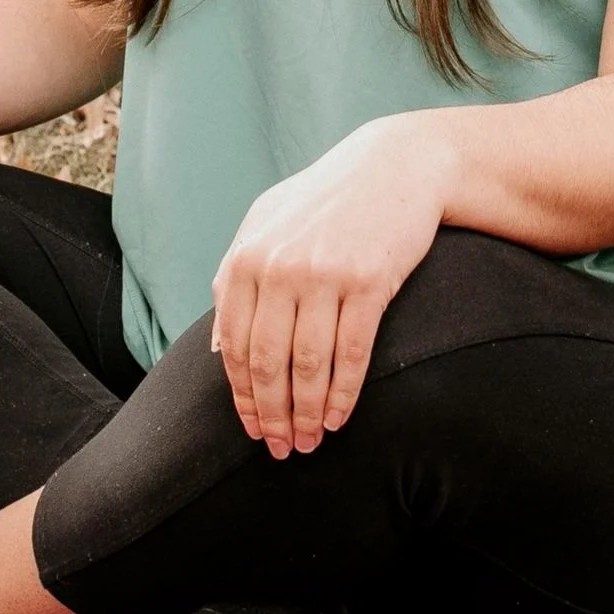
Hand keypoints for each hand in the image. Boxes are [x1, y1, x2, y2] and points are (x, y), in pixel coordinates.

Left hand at [211, 116, 453, 457]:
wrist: (395, 165)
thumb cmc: (327, 201)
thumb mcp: (266, 223)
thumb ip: (233, 276)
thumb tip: (217, 347)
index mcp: (248, 258)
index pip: (235, 346)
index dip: (242, 397)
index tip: (254, 430)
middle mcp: (280, 267)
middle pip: (268, 363)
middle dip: (273, 415)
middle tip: (282, 449)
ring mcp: (325, 274)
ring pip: (309, 365)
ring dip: (309, 413)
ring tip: (311, 441)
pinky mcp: (370, 281)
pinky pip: (352, 352)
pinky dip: (344, 393)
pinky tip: (341, 417)